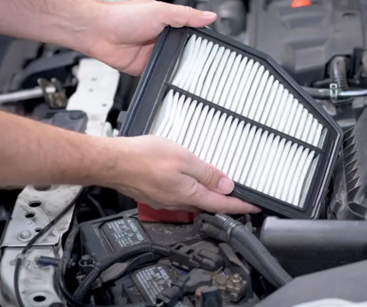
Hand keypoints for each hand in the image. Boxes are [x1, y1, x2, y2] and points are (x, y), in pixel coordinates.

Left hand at [87, 0, 216, 74]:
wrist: (99, 32)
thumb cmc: (123, 16)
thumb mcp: (161, 11)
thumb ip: (186, 15)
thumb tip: (209, 16)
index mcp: (167, 21)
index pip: (191, 31)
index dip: (201, 38)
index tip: (213, 45)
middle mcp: (161, 37)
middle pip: (184, 50)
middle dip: (190, 55)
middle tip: (200, 61)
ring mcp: (153, 53)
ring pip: (173, 63)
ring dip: (176, 66)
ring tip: (184, 68)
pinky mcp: (145, 67)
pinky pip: (159, 74)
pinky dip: (163, 76)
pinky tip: (168, 75)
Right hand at [109, 135, 259, 213]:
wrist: (112, 162)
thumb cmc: (143, 158)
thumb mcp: (184, 159)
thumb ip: (207, 173)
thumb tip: (226, 185)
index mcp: (189, 194)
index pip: (222, 205)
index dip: (241, 206)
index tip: (254, 207)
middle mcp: (178, 202)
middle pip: (209, 206)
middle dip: (226, 202)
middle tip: (240, 197)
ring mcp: (166, 200)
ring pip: (194, 201)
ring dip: (208, 196)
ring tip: (219, 187)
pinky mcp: (156, 194)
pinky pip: (181, 196)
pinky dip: (192, 190)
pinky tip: (191, 180)